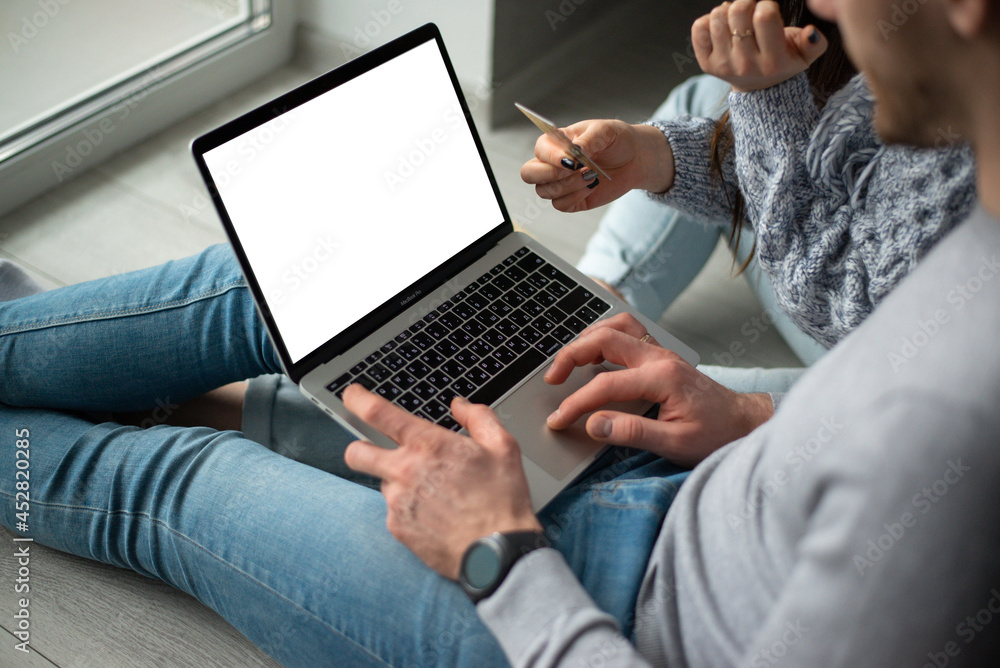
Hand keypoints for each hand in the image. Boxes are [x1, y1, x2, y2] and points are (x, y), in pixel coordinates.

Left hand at [342, 385, 541, 579]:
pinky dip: (408, 509)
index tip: (352, 395)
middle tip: (376, 451)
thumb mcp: (503, 446)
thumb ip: (478, 417)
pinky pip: (393, 510)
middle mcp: (405, 471)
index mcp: (428, 445)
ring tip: (432, 493)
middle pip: (356, 452)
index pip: (378, 413)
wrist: (497, 552)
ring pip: (381, 483)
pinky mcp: (397, 528)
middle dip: (359, 447)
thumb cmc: (502, 500)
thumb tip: (459, 405)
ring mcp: (398, 501)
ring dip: (397, 482)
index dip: (358, 399)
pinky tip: (434, 514)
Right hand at [520, 120, 674, 212]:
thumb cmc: (616, 140)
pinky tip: (592, 185)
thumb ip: (588, 140)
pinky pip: (560, 205)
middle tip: (575, 169)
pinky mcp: (571, 199)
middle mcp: (552, 163)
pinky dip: (576, 197)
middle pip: (528, 174)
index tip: (571, 160)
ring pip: (545, 192)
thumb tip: (575, 151)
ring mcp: (559, 183)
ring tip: (591, 174)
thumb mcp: (605, 131)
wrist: (635, 159)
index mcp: (556, 142)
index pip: (539, 150)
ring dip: (569, 185)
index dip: (551, 157)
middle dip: (550, 175)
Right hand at [544, 314, 772, 466]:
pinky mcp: (661, 355)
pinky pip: (627, 331)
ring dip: (587, 338)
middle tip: (551, 379)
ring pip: (616, 326)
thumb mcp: (675, 444)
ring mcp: (661, 352)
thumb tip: (594, 425)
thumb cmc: (715, 435)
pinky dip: (604, 335)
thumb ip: (632, 432)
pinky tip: (593, 351)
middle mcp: (660, 357)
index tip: (558, 420)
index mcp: (662, 377)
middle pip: (604, 339)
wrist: (744, 423)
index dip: (576, 403)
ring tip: (567, 360)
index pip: (605, 385)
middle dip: (571, 356)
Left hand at [692, 0, 827, 92]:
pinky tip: (723, 27)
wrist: (759, 88)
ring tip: (738, 19)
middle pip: (738, 12)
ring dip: (728, 10)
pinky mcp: (707, 64)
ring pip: (717, 17)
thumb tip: (811, 32)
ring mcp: (723, 66)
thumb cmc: (784, 62)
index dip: (766, 4)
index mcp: (773, 61)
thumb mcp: (805, 55)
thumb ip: (815, 43)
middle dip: (746, 1)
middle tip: (751, 8)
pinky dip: (708, 20)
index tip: (767, 9)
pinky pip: (698, 28)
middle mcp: (745, 65)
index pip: (765, 16)